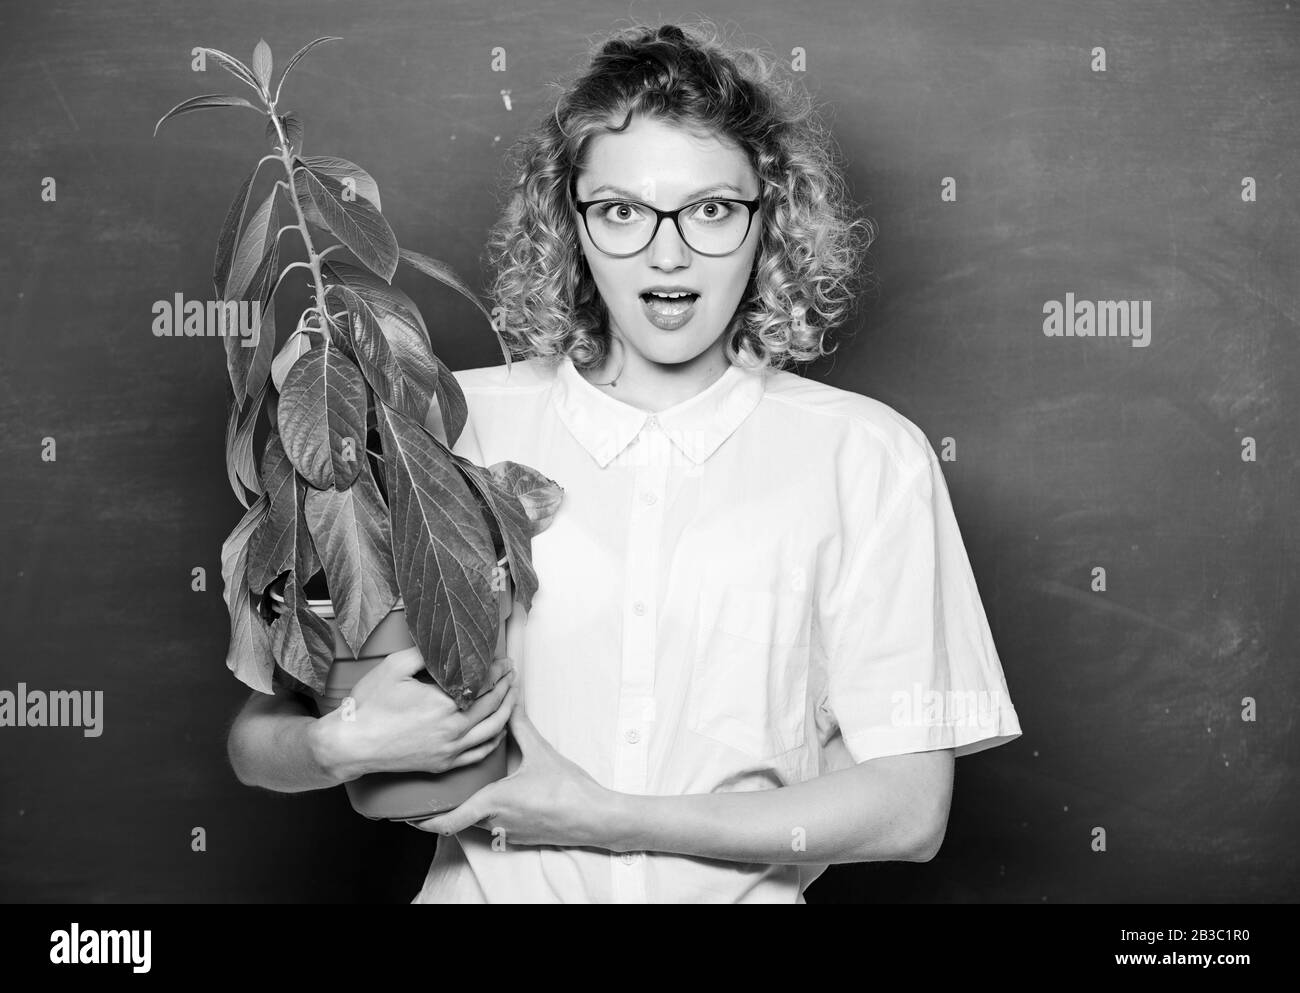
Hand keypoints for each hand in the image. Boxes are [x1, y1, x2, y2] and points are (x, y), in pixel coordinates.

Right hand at [314, 647, 516, 779]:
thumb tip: (447, 643)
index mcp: (445, 704)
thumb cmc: (369, 705)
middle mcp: (453, 729)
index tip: (503, 660)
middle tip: (512, 672)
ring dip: (507, 710)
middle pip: (494, 706)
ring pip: (493, 731)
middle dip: (507, 687)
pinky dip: (495, 739)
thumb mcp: (395, 666)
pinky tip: (499, 728)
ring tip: (512, 695)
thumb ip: (426, 653)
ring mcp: (450, 750)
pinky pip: (480, 753)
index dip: (498, 671)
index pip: (484, 684)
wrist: (351, 744)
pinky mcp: (443, 764)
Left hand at [409, 705, 613, 848]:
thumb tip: (508, 700)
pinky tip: (496, 798)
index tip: (406, 814)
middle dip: (444, 809)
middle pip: (458, 821)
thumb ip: (519, 726)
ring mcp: (509, 832)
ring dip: (467, 810)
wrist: (594, 817)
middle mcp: (496, 822)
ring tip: (462, 791)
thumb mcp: (540, 752)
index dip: (423, 820)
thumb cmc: (567, 788)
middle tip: (429, 794)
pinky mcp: (522, 835)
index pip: (447, 820)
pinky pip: (495, 826)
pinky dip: (488, 814)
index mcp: (494, 801)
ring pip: (477, 824)